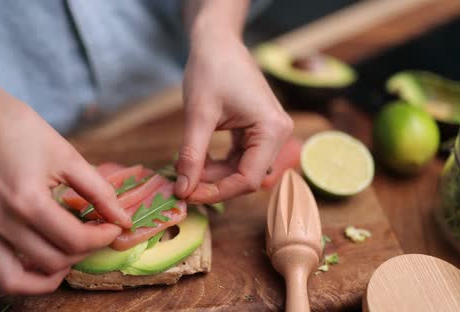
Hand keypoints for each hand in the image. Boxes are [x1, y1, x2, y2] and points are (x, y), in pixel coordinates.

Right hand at [0, 82, 131, 294]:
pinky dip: (17, 279)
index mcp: (27, 200)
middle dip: (84, 251)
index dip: (103, 237)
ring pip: (16, 282)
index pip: (74, 240)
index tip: (115, 226)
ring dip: (49, 276)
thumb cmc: (22, 130)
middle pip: (53, 261)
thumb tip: (122, 219)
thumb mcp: (67, 155)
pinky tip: (38, 262)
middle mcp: (1, 222)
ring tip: (69, 256)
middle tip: (96, 232)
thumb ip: (98, 191)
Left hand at [175, 33, 292, 202]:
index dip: (217, 192)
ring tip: (185, 173)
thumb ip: (192, 155)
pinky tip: (196, 162)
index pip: (248, 178)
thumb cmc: (211, 70)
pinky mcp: (258, 131)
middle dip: (213, 184)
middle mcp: (278, 133)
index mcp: (272, 129)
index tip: (187, 194)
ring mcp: (269, 132)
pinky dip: (218, 163)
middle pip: (246, 176)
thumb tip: (183, 190)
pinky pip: (239, 157)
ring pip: (242, 169)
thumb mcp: (198, 115)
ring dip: (214, 175)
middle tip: (182, 186)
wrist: (217, 42)